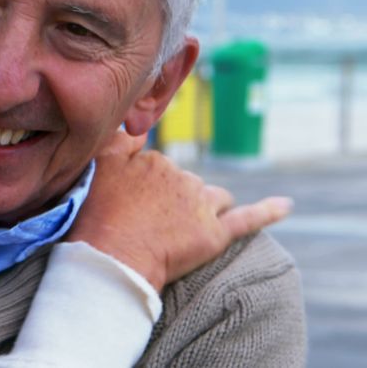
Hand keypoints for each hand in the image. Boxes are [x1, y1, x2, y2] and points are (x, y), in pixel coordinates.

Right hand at [68, 132, 291, 290]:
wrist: (112, 258)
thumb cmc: (98, 216)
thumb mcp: (98, 165)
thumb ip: (120, 140)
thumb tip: (135, 123)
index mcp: (156, 160)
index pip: (158, 167)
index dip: (144, 187)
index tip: (130, 204)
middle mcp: (183, 177)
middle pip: (186, 183)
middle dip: (174, 199)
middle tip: (146, 224)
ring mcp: (202, 206)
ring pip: (212, 198)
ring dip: (202, 208)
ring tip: (179, 231)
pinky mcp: (215, 235)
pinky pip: (249, 219)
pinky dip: (268, 211)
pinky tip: (284, 205)